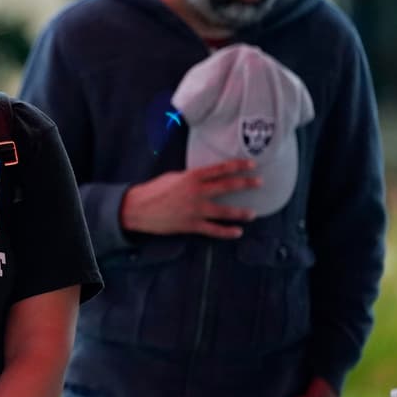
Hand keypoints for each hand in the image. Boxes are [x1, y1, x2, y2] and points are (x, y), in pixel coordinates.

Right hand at [121, 160, 259, 237]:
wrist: (138, 208)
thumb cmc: (153, 191)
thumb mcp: (173, 178)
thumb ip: (190, 178)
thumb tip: (203, 180)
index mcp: (191, 177)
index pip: (220, 169)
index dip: (238, 166)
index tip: (251, 164)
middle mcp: (196, 192)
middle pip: (227, 186)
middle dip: (245, 184)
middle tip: (259, 183)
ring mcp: (195, 209)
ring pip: (224, 211)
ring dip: (241, 212)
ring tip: (252, 213)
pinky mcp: (191, 225)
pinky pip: (213, 230)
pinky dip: (227, 232)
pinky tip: (237, 232)